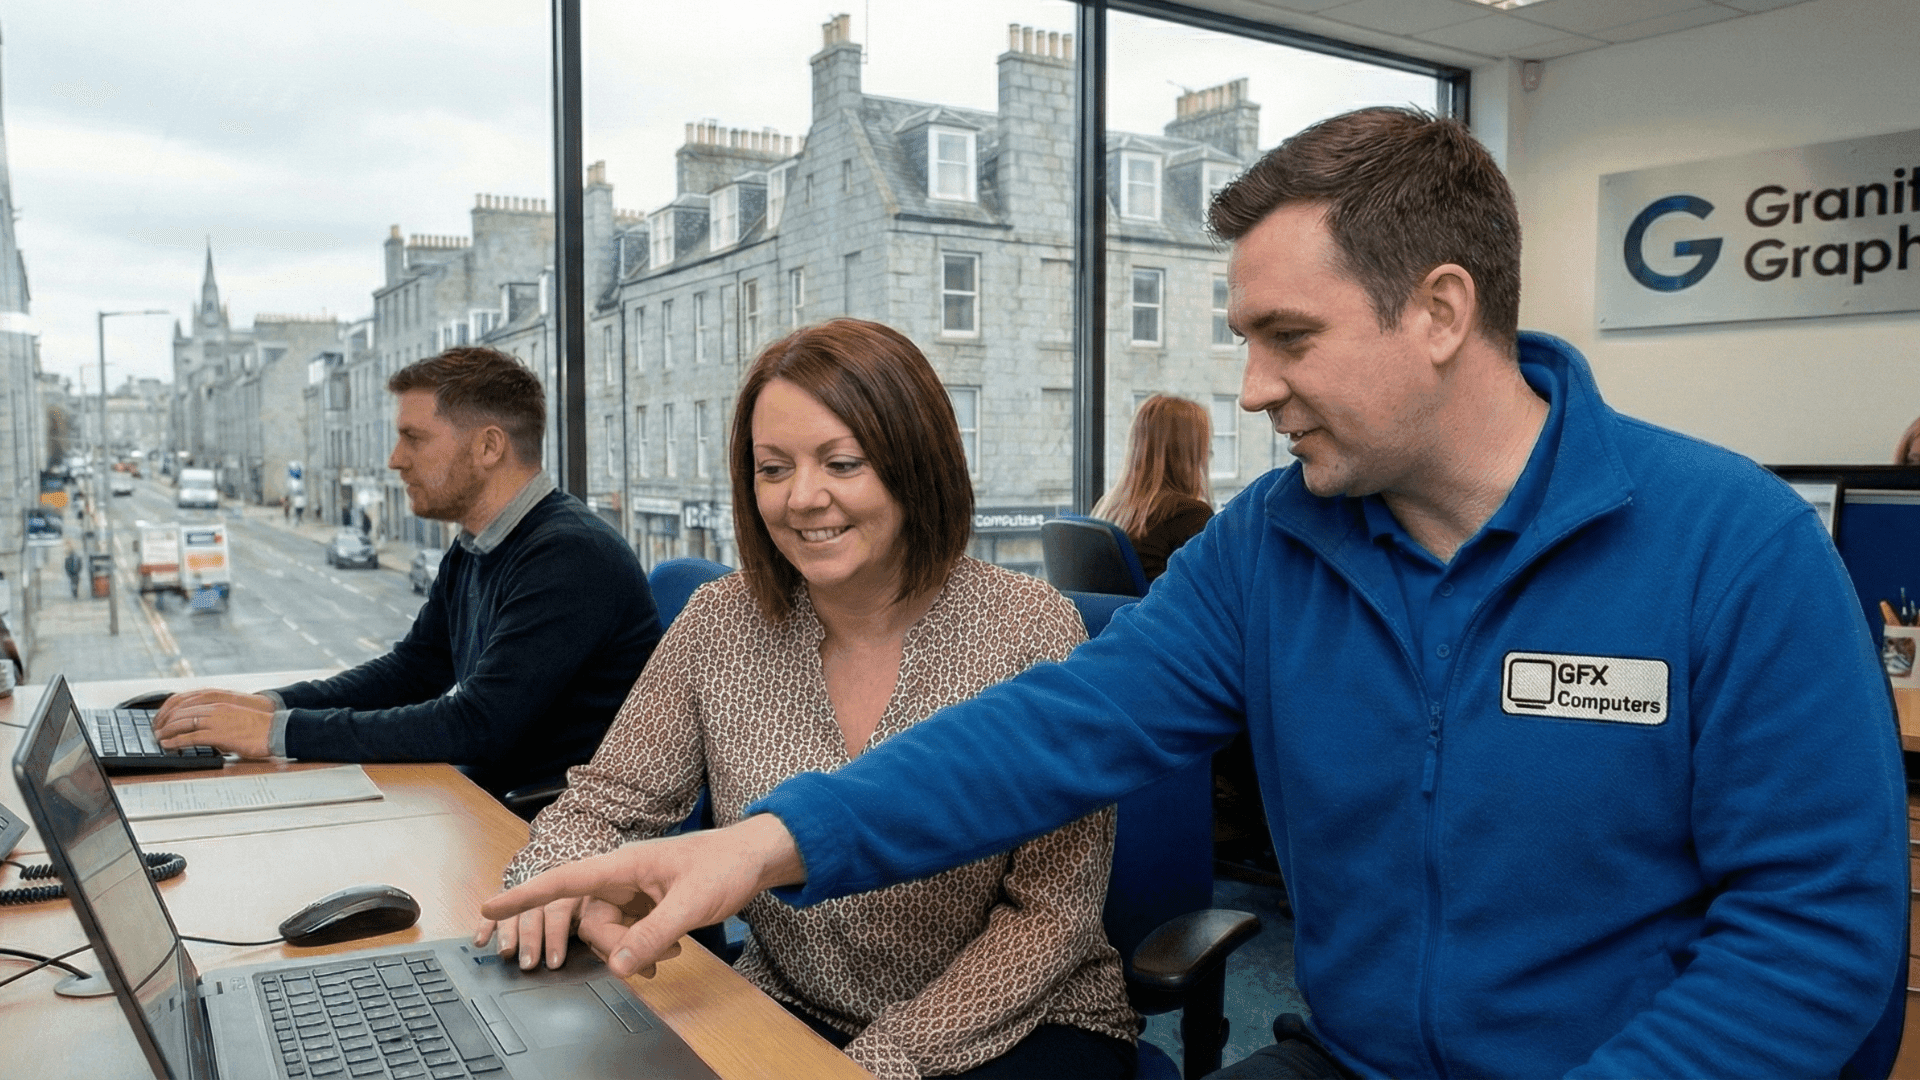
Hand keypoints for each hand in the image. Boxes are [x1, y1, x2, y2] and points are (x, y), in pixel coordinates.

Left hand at [153, 689, 275, 757]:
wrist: (275, 730)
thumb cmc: (259, 726)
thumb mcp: (235, 715)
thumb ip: (218, 718)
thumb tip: (205, 730)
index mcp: (218, 701)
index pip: (184, 701)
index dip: (169, 710)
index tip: (162, 718)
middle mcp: (214, 708)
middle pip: (179, 711)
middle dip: (164, 721)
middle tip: (156, 730)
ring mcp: (215, 721)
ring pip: (182, 723)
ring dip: (166, 731)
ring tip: (159, 738)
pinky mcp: (218, 735)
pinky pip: (190, 737)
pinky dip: (175, 741)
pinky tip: (168, 745)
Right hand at [479, 814, 803, 977]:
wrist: (757, 857)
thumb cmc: (726, 865)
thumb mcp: (691, 903)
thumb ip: (653, 934)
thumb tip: (617, 966)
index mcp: (623, 863)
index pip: (563, 879)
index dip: (525, 895)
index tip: (489, 906)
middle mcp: (622, 875)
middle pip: (591, 919)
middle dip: (613, 944)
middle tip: (653, 955)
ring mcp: (634, 890)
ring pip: (609, 930)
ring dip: (633, 948)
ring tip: (672, 950)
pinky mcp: (648, 902)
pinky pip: (629, 931)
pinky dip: (644, 946)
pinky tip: (672, 948)